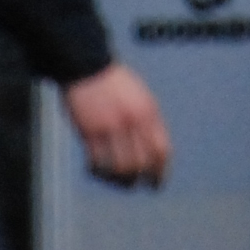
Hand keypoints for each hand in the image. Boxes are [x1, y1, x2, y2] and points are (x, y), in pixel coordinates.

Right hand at [62, 62, 169, 184]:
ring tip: (113, 179)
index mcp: (148, 111)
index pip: (161, 150)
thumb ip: (148, 121)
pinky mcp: (90, 132)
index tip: (155, 183)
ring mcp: (111, 127)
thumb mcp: (140, 95)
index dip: (160, 171)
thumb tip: (153, 150)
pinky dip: (98, 170)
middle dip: (140, 179)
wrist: (88, 64)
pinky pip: (97, 162)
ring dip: (118, 179)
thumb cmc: (115, 81)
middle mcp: (132, 121)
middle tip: (134, 185)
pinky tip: (95, 168)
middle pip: (142, 164)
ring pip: (120, 168)